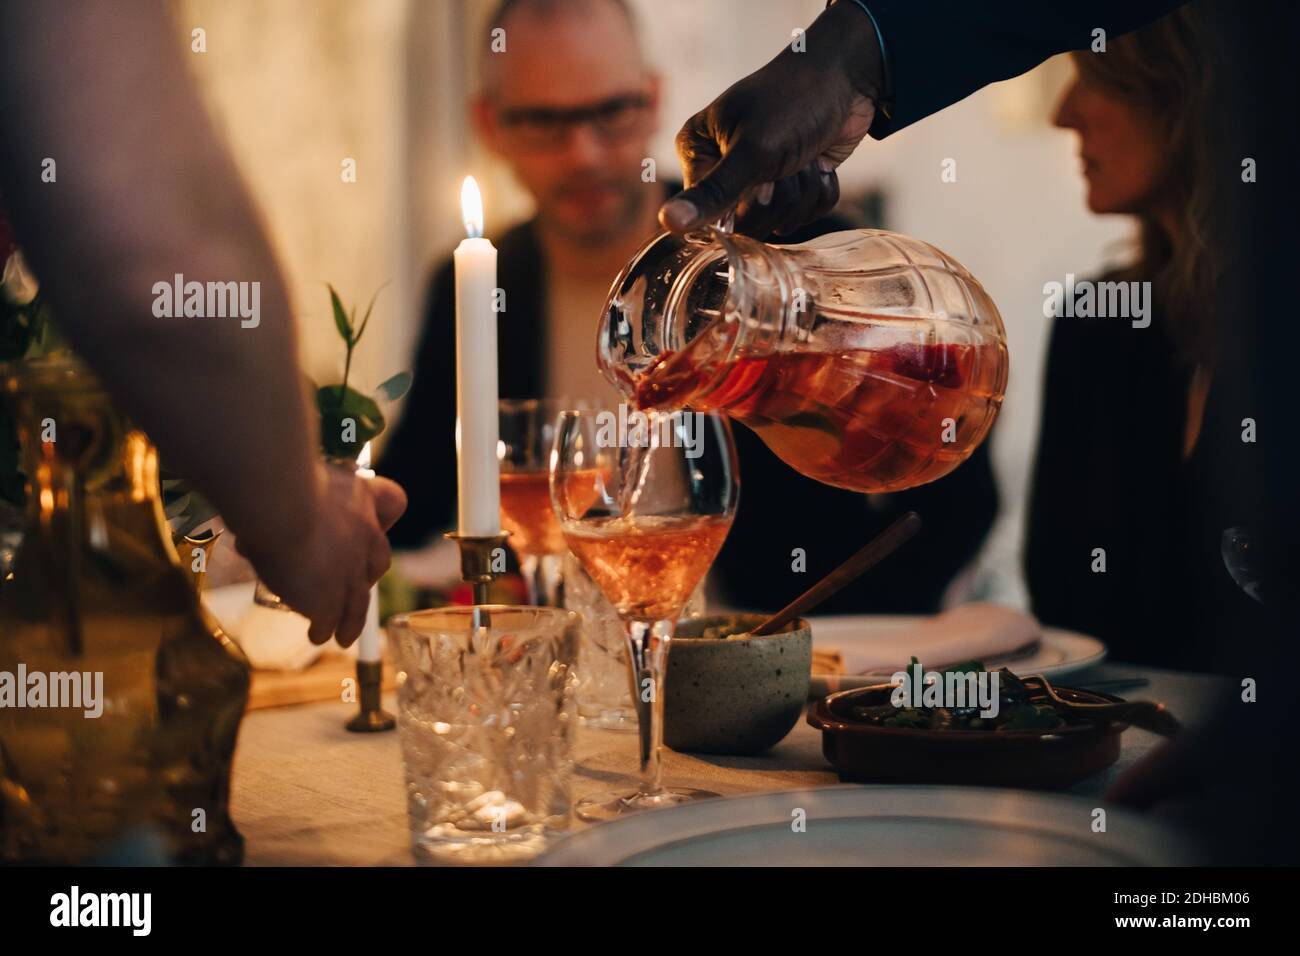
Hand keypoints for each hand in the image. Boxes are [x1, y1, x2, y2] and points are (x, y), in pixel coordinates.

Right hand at [237, 460, 406, 645]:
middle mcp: (367, 534)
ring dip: (351, 621)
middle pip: (379, 561)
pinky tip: (316, 635)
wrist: (279, 502)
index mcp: (361, 495)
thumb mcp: (293, 480)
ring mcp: (352, 570)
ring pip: (359, 602)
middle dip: (366, 576)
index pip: (392, 501)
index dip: (380, 514)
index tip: (368, 522)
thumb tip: (252, 529)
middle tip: (352, 587)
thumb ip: (284, 503)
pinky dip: (323, 629)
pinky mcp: (330, 599)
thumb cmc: (276, 479)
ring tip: (344, 636)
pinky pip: (331, 620)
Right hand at [659, 0, 882, 236]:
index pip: (709, 214)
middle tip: (788, 163)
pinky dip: (819, 193)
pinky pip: (804, 215)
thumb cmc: (794, 100)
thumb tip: (668, 223)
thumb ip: (714, 193)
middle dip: (779, 197)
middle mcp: (723, 166)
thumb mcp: (752, 150)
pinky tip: (820, 165)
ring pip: (780, 220)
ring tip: (806, 158)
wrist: (848, 75)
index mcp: (698, 153)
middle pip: (747, 223)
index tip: (763, 179)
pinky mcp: (789, 183)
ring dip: (803, 193)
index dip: (743, 207)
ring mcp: (757, 176)